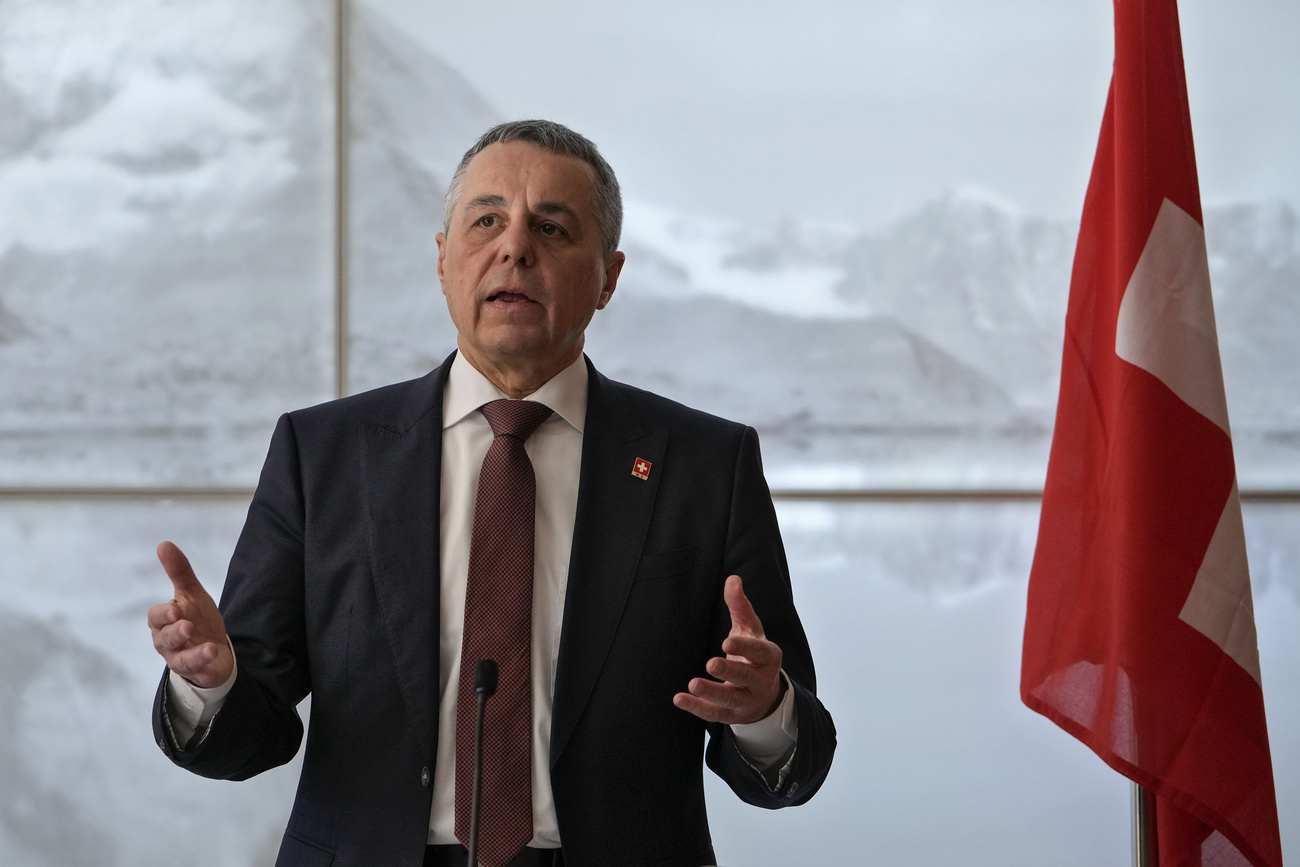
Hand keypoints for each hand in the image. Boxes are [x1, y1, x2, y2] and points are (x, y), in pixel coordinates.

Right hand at [147, 541, 233, 688]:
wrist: (213, 648)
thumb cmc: (197, 619)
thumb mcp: (191, 593)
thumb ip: (179, 572)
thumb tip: (164, 544)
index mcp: (163, 622)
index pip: (155, 617)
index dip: (163, 614)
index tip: (175, 609)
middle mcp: (166, 642)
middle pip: (163, 639)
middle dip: (174, 633)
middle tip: (186, 625)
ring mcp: (178, 658)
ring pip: (179, 659)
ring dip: (192, 653)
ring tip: (208, 646)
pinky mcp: (194, 671)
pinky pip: (195, 670)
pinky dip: (203, 664)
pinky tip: (213, 654)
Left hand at [673, 574, 785, 724]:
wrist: (764, 694)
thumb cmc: (753, 654)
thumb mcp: (750, 629)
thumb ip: (740, 606)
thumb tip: (732, 579)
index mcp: (768, 657)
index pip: (759, 653)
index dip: (744, 648)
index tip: (727, 641)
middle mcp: (760, 681)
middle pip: (746, 678)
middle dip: (729, 671)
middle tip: (710, 663)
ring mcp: (747, 700)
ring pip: (731, 699)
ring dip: (711, 693)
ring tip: (692, 684)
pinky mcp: (732, 715)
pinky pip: (715, 714)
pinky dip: (697, 708)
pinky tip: (680, 699)